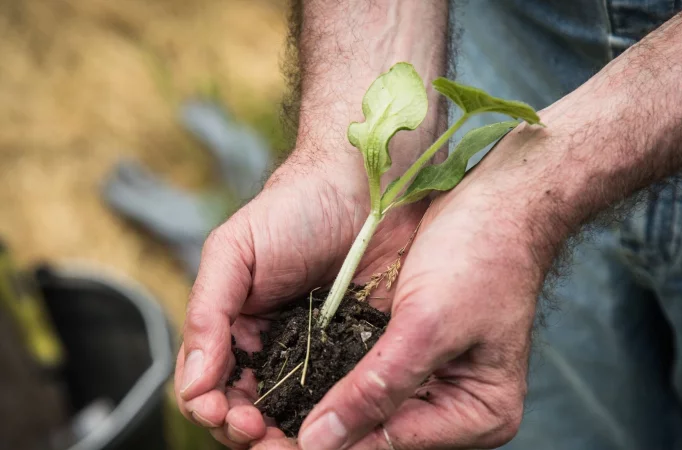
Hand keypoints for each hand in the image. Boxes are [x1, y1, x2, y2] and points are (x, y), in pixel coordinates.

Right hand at [174, 154, 424, 448]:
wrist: (364, 184)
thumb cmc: (294, 209)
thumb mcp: (233, 252)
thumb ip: (206, 313)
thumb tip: (192, 384)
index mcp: (238, 329)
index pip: (213, 387)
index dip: (213, 409)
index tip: (225, 414)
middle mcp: (277, 349)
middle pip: (252, 411)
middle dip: (245, 432)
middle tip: (257, 432)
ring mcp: (321, 355)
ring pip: (297, 415)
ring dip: (286, 436)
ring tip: (289, 439)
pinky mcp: (364, 353)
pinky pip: (346, 397)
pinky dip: (334, 419)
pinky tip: (333, 425)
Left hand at [269, 123, 567, 449]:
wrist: (495, 202)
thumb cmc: (480, 255)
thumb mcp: (428, 324)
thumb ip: (376, 388)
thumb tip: (317, 443)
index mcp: (477, 414)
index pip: (388, 447)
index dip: (328, 446)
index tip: (261, 438)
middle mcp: (451, 408)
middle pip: (370, 437)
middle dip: (309, 434)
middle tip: (242, 425)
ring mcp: (428, 381)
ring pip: (356, 414)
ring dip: (305, 412)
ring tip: (246, 411)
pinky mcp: (404, 354)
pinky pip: (356, 380)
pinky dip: (318, 382)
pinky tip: (273, 382)